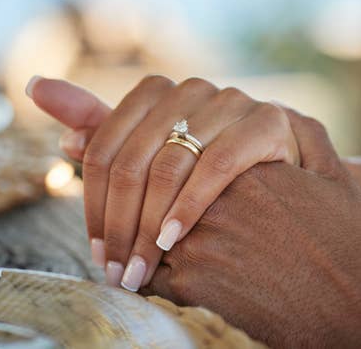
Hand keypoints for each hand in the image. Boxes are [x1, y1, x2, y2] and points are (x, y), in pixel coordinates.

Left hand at [27, 75, 299, 290]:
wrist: (295, 194)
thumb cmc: (224, 183)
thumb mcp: (166, 163)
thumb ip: (114, 141)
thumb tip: (65, 142)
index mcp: (158, 94)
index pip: (105, 149)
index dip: (94, 203)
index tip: (98, 249)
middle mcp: (191, 91)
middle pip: (131, 161)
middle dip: (118, 224)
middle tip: (115, 269)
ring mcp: (230, 102)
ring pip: (167, 165)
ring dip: (147, 227)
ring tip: (139, 270)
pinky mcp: (266, 122)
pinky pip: (214, 167)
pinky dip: (187, 207)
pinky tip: (172, 242)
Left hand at [144, 125, 360, 347]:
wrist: (359, 311)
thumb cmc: (349, 246)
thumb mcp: (334, 176)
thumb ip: (305, 133)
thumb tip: (279, 109)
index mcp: (244, 164)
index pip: (178, 149)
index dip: (159, 165)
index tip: (145, 176)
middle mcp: (216, 196)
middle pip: (152, 181)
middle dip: (129, 198)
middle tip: (120, 220)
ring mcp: (200, 238)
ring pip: (141, 225)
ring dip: (129, 237)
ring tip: (123, 254)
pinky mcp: (192, 283)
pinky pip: (148, 273)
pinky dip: (142, 277)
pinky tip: (146, 283)